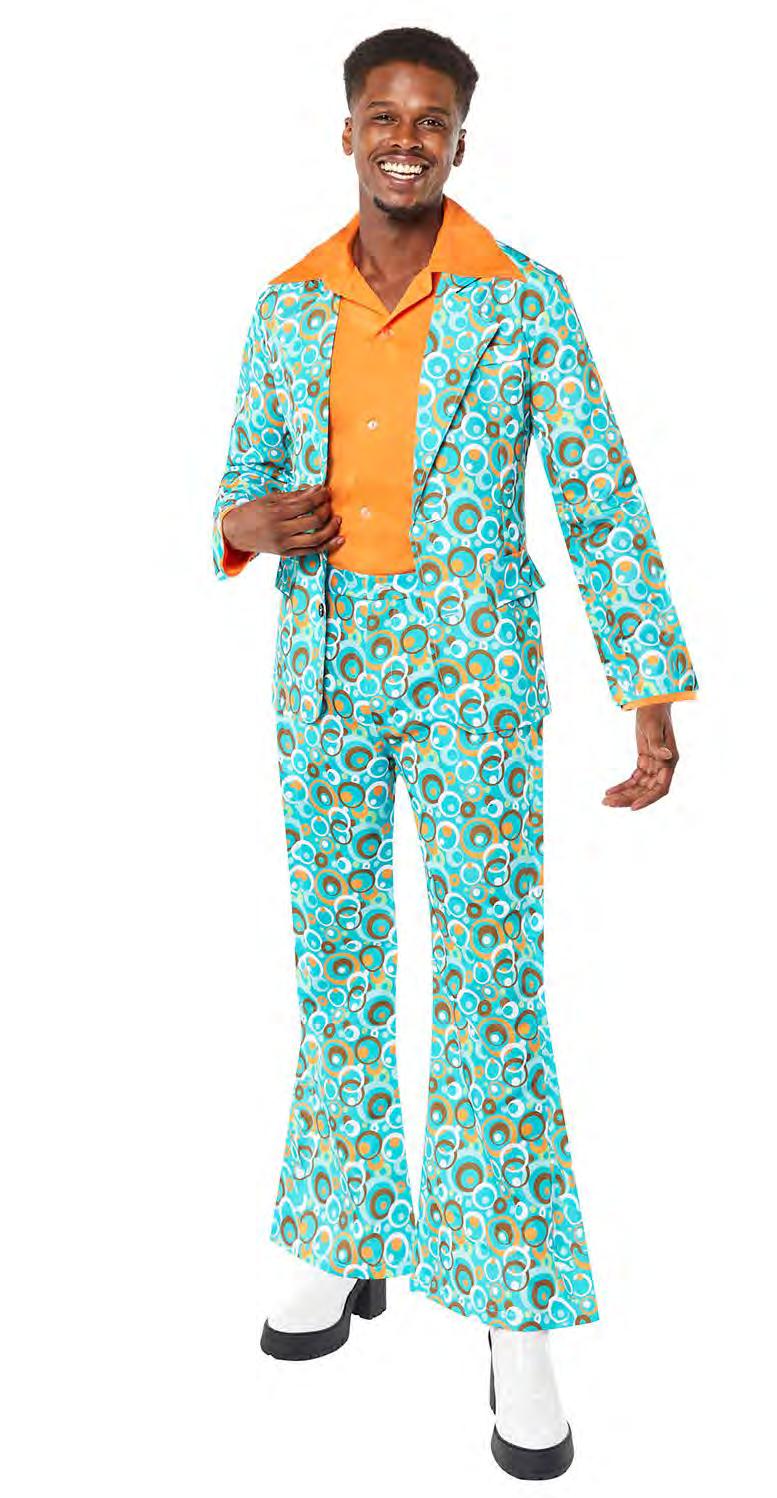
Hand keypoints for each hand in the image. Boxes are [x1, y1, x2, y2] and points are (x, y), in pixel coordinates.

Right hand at [222, 485, 345, 557]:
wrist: (235, 533)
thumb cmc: (252, 512)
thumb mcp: (270, 499)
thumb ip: (294, 496)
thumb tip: (316, 489)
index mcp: (277, 512)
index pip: (306, 503)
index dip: (320, 496)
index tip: (326, 491)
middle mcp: (281, 529)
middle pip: (314, 520)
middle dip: (326, 510)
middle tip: (329, 504)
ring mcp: (284, 543)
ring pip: (316, 538)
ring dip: (331, 529)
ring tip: (337, 520)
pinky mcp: (286, 553)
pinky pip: (311, 551)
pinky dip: (327, 546)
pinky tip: (338, 539)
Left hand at [602, 703, 679, 810]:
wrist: (651, 703)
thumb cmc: (654, 714)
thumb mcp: (653, 728)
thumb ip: (658, 744)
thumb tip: (666, 756)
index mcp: (669, 761)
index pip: (661, 788)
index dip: (648, 799)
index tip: (633, 807)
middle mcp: (663, 766)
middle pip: (646, 790)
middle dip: (628, 798)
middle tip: (608, 803)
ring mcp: (654, 765)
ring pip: (639, 787)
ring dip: (623, 794)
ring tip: (605, 800)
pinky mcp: (645, 761)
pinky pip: (634, 779)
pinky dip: (622, 786)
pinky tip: (609, 791)